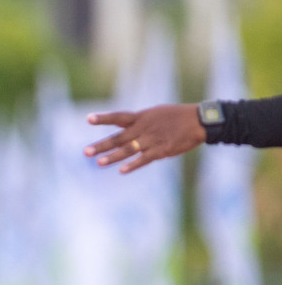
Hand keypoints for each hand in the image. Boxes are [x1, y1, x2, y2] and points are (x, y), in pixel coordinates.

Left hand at [84, 104, 204, 172]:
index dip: (103, 118)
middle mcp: (143, 128)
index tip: (88, 119)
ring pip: (129, 149)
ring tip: (99, 163)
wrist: (200, 121)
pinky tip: (122, 170)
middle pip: (118, 137)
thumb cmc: (176, 117)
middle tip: (86, 152)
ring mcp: (152, 139)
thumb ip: (137, 122)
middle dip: (102, 145)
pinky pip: (145, 159)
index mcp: (141, 117)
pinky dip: (133, 164)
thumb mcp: (155, 114)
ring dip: (113, 157)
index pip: (118, 117)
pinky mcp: (162, 150)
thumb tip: (120, 126)